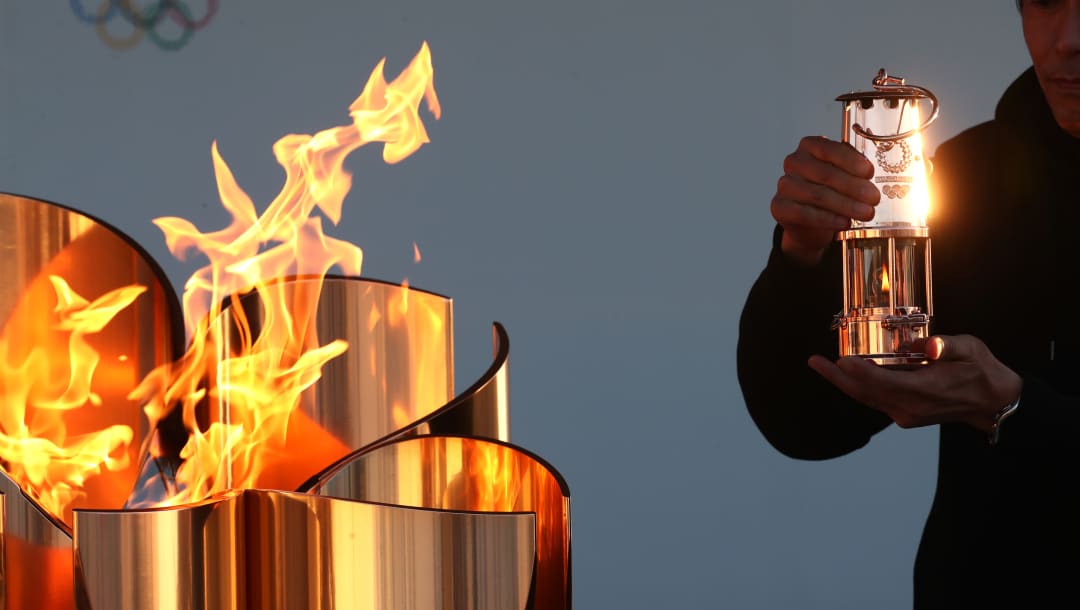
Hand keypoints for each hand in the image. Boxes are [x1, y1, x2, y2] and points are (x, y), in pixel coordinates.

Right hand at [772, 136, 880, 264]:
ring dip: (846, 205)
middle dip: (854, 187)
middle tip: (874, 198)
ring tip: (866, 213)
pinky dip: (827, 219)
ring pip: (816, 195)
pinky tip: (844, 222)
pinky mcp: (779, 207)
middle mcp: (794, 162)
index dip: (851, 161)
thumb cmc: (831, 189)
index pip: (829, 149)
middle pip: (825, 174)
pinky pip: (804, 214)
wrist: (810, 220)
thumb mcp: (844, 172)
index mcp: (810, 146)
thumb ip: (855, 166)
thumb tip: (872, 171)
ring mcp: (784, 185)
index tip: (870, 173)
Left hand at [807, 335, 1022, 432]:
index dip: (860, 372)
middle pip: (865, 393)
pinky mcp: (904, 414)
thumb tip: (926, 345)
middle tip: (815, 362)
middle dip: (838, 378)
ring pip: (867, 398)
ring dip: (844, 382)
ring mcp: (906, 414)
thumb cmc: (981, 372)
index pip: (884, 383)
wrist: (993, 402)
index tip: (842, 359)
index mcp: (926, 391)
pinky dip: (859, 386)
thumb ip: (946, 346)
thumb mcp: (970, 349)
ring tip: (822, 365)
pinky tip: (848, 372)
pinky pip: (875, 400)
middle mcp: (910, 407)